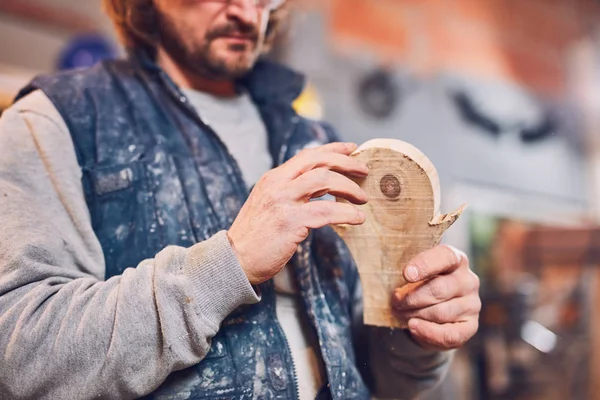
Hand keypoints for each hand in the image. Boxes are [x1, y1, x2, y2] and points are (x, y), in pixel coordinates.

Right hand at [228, 142, 368, 284]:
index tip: (352, 148)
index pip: (307, 155)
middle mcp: (277, 184)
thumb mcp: (270, 204)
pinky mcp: (289, 222)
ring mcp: (283, 202)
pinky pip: (326, 211)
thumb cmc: (256, 237)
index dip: (332, 149)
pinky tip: (356, 218)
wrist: (235, 260)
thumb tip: (322, 186)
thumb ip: (291, 192)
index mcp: (273, 178)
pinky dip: (346, 213)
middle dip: (345, 163)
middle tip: (364, 170)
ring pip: (324, 180)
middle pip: (318, 161)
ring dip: (349, 187)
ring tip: (362, 198)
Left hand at [392, 245, 480, 349]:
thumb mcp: (414, 273)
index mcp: (456, 260)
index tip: (406, 274)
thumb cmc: (419, 284)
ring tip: (400, 313)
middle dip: (412, 297)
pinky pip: (450, 334)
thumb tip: (402, 279)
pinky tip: (413, 327)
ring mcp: (472, 304)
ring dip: (415, 314)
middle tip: (395, 301)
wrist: (428, 311)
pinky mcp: (470, 326)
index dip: (424, 264)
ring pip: (441, 312)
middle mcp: (468, 280)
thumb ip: (409, 272)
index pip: (445, 257)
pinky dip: (428, 332)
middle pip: (439, 288)